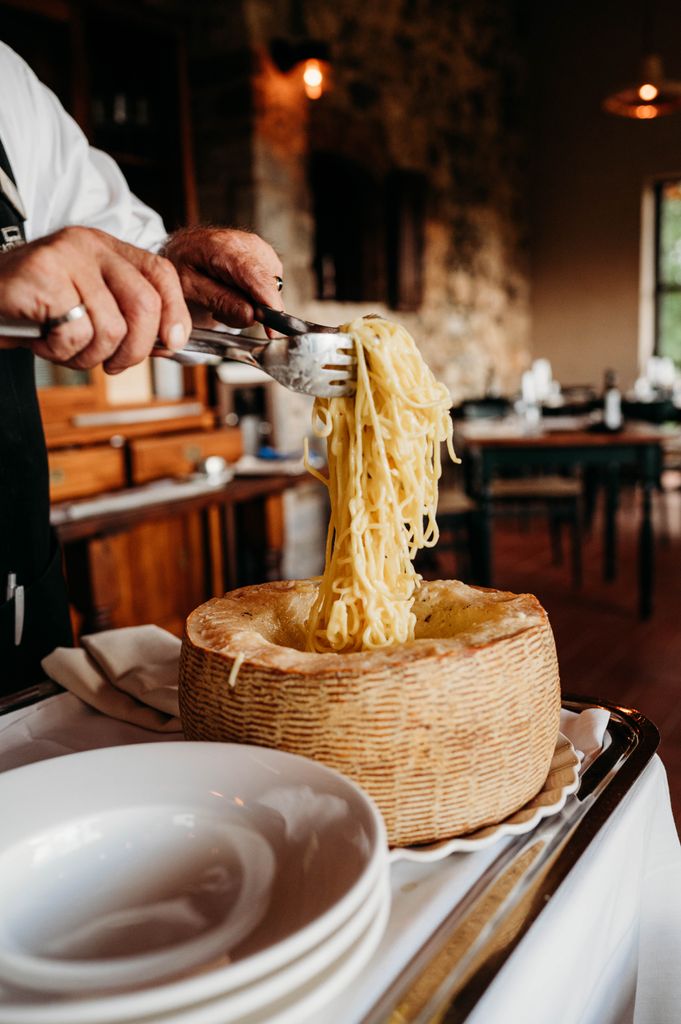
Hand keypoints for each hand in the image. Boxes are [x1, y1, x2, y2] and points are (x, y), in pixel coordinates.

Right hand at [0, 227, 191, 372]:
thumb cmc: (36, 312)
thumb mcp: (90, 308)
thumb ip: (128, 317)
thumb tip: (172, 341)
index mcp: (107, 248)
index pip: (161, 273)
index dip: (175, 313)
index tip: (171, 344)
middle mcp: (89, 244)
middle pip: (144, 304)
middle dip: (135, 350)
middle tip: (112, 364)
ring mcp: (66, 256)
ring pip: (111, 328)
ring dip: (89, 356)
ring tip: (64, 347)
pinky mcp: (43, 275)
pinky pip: (76, 333)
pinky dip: (60, 352)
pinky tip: (42, 340)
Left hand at [162, 227, 283, 327]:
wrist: (181, 250)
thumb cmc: (181, 267)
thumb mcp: (189, 290)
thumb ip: (220, 302)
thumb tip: (252, 316)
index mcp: (223, 246)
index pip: (257, 277)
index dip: (270, 305)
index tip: (273, 330)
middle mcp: (246, 243)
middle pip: (268, 285)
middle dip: (253, 308)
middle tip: (221, 311)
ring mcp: (257, 248)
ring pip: (271, 288)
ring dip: (252, 303)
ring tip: (223, 299)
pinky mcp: (263, 255)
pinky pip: (269, 285)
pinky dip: (254, 295)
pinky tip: (233, 292)